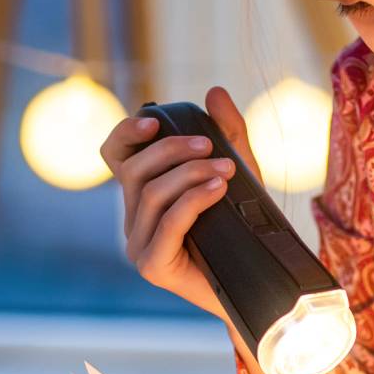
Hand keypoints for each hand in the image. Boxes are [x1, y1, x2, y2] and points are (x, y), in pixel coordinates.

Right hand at [100, 85, 263, 321]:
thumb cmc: (244, 227)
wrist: (259, 282)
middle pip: (134, 171)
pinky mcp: (152, 266)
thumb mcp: (239, 171)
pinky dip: (193, 200)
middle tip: (210, 146)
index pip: (114, 155)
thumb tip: (214, 92)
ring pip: (151, 194)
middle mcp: (133, 219)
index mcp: (142, 195)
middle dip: (172, 151)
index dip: (126, 133)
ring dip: (189, 174)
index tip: (155, 120)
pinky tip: (218, 189)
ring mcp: (138, 245)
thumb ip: (229, 132)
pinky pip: (168, 223)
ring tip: (225, 170)